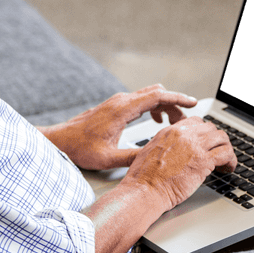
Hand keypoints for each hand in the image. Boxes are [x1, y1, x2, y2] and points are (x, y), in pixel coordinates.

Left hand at [38, 85, 198, 170]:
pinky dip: (153, 107)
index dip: (177, 98)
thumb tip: (155, 159)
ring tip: (174, 124)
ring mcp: (117, 102)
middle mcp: (120, 101)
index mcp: (122, 110)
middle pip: (156, 93)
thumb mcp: (108, 158)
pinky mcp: (114, 106)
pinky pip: (140, 100)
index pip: (156, 96)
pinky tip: (156, 122)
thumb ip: (133, 157)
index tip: (193, 103)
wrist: (60, 141)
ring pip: (148, 95)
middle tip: (187, 120)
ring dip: (164, 105)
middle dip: (175, 103)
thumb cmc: (80, 148)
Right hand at [121, 117, 235, 212]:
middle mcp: (183, 135)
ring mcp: (194, 147)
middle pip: (210, 128)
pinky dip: (231, 160)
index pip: (195, 122)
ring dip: (226, 148)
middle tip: (217, 152)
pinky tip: (228, 168)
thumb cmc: (144, 178)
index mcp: (170, 131)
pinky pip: (226, 154)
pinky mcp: (203, 162)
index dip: (203, 132)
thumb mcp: (150, 152)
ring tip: (226, 161)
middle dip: (216, 140)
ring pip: (222, 137)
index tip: (206, 142)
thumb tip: (175, 151)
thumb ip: (166, 147)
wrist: (144, 190)